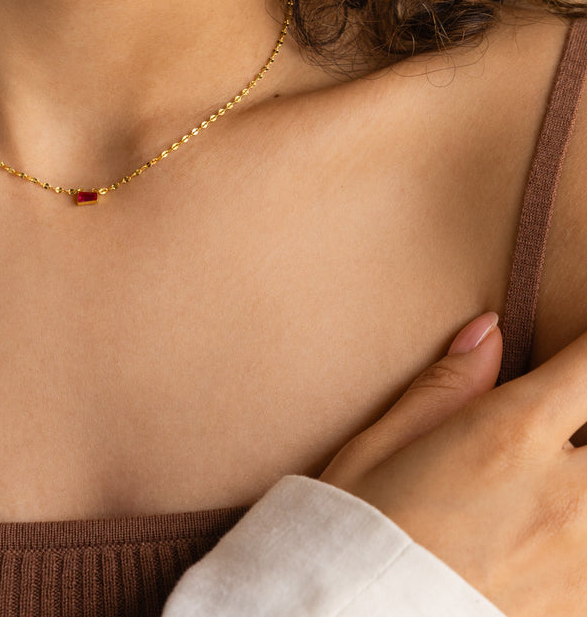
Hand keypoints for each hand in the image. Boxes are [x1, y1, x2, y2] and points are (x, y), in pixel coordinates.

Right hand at [321, 313, 586, 616]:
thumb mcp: (383, 445)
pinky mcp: (581, 606)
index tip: (575, 349)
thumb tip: (488, 332)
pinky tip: (554, 530)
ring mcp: (585, 561)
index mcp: (510, 436)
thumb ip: (447, 387)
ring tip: (551, 478)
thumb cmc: (358, 534)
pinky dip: (580, 534)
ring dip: (584, 471)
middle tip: (561, 421)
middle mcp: (567, 496)